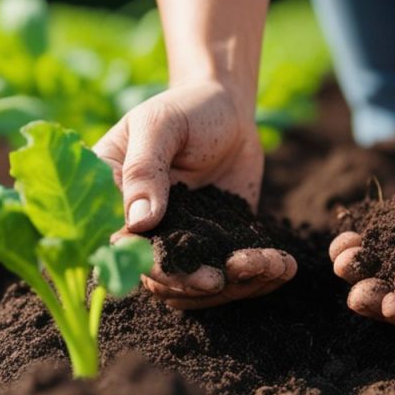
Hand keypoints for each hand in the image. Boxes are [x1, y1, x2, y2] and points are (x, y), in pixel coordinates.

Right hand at [94, 80, 295, 308]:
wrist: (227, 109)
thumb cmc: (187, 109)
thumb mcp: (161, 126)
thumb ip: (146, 169)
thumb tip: (139, 223)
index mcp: (112, 202)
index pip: (124, 250)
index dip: (159, 270)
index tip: (201, 275)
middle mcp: (141, 229)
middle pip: (161, 279)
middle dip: (201, 285)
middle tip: (242, 272)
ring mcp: (180, 239)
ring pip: (196, 286)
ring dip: (235, 286)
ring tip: (272, 266)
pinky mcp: (214, 242)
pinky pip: (228, 271)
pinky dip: (256, 275)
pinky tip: (282, 266)